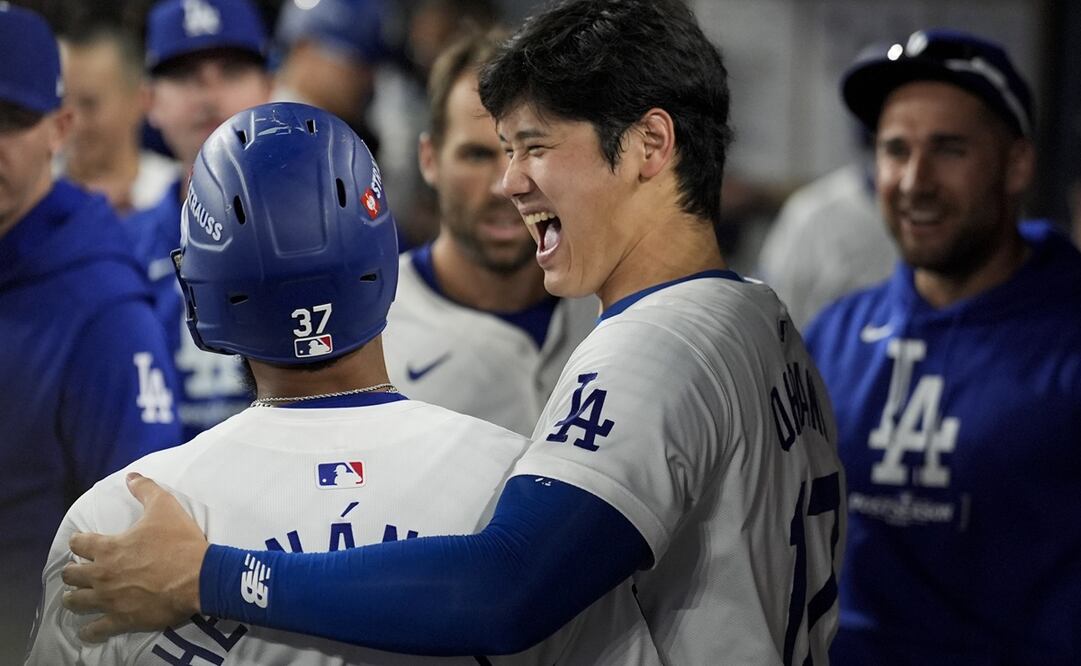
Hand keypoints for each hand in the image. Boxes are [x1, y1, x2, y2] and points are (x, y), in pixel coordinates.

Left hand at [61, 473, 208, 641]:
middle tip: (79, 571)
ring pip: (76, 602)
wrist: (199, 577)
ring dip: (74, 598)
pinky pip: (95, 629)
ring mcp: (109, 599)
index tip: (83, 544)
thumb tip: (131, 476)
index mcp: (108, 548)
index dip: (79, 542)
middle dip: (72, 572)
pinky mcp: (121, 619)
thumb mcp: (165, 507)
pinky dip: (89, 630)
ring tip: (77, 598)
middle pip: (71, 575)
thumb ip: (145, 490)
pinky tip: (87, 630)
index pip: (78, 544)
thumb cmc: (180, 541)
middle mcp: (102, 574)